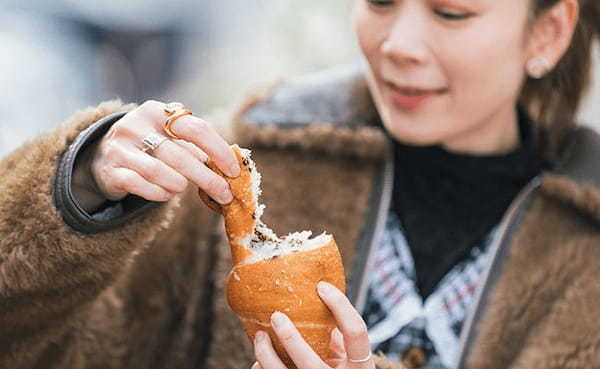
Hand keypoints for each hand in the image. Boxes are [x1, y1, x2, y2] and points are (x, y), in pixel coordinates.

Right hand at [90, 100, 239, 203]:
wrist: (103, 157)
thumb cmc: (149, 147)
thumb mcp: (169, 137)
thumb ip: (194, 146)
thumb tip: (227, 167)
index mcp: (157, 112)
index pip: (196, 129)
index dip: (219, 150)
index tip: (233, 170)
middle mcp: (136, 126)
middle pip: (181, 155)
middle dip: (207, 178)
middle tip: (224, 193)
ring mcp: (120, 148)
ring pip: (160, 172)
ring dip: (179, 186)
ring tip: (182, 188)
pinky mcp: (111, 171)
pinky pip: (142, 186)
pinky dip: (160, 194)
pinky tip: (166, 193)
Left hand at [253, 281, 374, 368]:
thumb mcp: (349, 355)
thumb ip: (337, 332)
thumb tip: (316, 296)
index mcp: (361, 367)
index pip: (356, 332)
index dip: (340, 305)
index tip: (321, 286)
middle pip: (310, 362)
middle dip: (290, 338)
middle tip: (276, 315)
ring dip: (267, 355)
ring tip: (260, 336)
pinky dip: (263, 367)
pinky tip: (259, 359)